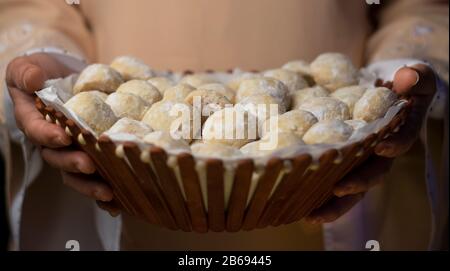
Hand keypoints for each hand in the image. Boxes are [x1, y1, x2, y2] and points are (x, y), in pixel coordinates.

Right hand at [6, 53, 113, 205]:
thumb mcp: (28, 67)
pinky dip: (103, 192)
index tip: (62, 137)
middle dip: (72, 164)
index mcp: (34, 121)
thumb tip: (33, 79)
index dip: (48, 136)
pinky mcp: (90, 154)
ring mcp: (71, 150)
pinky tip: (118, 203)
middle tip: (89, 166)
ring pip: (75, 173)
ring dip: (90, 185)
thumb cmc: (44, 73)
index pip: (37, 131)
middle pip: (58, 159)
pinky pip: (94, 176)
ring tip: (108, 192)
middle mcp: (51, 141)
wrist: (66, 76)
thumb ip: (26, 73)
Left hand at [305, 64, 436, 223]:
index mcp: (400, 133)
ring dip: (333, 203)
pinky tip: (298, 207)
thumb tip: (406, 76)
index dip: (394, 145)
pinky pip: (332, 181)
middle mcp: (381, 153)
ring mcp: (362, 160)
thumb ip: (416, 77)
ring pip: (351, 187)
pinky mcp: (343, 163)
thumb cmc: (404, 86)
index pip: (401, 141)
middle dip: (356, 185)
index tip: (382, 147)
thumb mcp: (417, 77)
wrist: (390, 93)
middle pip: (372, 175)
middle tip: (339, 190)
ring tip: (312, 216)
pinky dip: (317, 195)